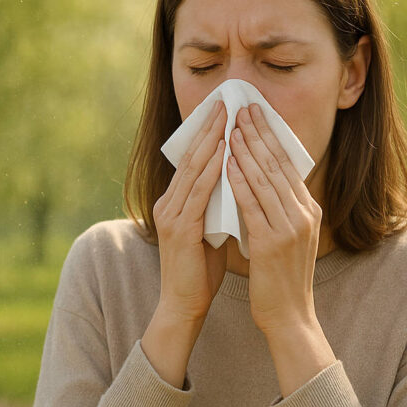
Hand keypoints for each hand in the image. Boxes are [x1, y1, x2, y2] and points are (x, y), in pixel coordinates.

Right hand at [153, 99, 228, 325]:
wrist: (184, 305)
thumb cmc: (200, 270)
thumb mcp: (211, 229)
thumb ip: (217, 206)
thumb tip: (238, 183)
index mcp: (175, 203)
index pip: (193, 161)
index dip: (207, 134)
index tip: (224, 111)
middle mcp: (168, 203)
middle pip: (190, 158)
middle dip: (209, 128)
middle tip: (225, 102)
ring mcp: (170, 215)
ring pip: (193, 170)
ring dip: (211, 141)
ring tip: (226, 118)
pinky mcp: (179, 228)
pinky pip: (198, 193)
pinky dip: (212, 170)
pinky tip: (223, 153)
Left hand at [226, 103, 320, 334]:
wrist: (290, 317)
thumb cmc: (281, 279)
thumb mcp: (286, 237)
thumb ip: (277, 210)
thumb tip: (256, 181)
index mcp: (309, 211)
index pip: (288, 165)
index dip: (270, 137)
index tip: (255, 115)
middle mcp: (304, 215)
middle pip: (278, 166)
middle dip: (258, 135)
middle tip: (242, 109)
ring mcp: (290, 228)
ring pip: (265, 180)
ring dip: (245, 151)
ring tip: (230, 129)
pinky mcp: (273, 243)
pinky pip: (252, 205)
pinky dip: (239, 182)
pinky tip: (227, 165)